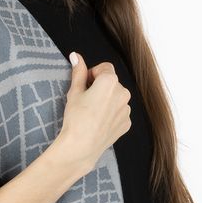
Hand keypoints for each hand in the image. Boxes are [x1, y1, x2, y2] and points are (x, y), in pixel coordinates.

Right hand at [57, 53, 131, 175]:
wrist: (81, 146)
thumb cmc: (76, 118)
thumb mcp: (74, 92)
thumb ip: (78, 72)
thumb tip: (76, 56)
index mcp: (110, 81)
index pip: (104, 68)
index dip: (92, 74)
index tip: (84, 85)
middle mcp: (123, 93)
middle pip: (112, 82)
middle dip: (100, 87)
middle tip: (86, 100)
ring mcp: (127, 109)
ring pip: (116, 98)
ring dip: (107, 100)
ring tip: (92, 113)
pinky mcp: (126, 123)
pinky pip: (119, 112)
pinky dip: (111, 114)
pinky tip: (98, 122)